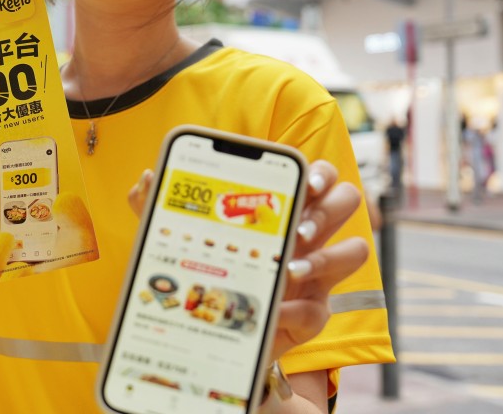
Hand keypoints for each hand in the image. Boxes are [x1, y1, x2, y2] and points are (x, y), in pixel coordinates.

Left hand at [127, 160, 368, 361]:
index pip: (318, 175)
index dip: (321, 173)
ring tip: (288, 268)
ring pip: (355, 251)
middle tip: (296, 228)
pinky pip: (321, 309)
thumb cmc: (202, 268)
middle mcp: (306, 235)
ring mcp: (313, 275)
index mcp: (280, 208)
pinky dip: (298, 307)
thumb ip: (158, 206)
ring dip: (326, 256)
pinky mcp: (309, 315)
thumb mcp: (176, 236)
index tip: (306, 180)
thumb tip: (147, 178)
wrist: (207, 329)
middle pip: (346, 201)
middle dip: (328, 209)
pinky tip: (274, 309)